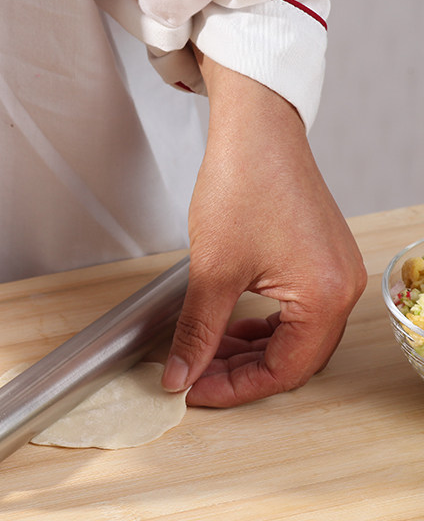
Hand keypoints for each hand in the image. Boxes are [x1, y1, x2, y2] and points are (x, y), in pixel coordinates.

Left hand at [161, 53, 366, 406]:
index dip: (234, 389)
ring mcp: (334, 272)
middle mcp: (341, 288)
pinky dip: (262, 326)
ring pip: (292, 337)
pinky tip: (231, 326)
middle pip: (293, 359)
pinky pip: (295, 311)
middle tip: (196, 375)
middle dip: (241, 372)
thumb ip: (197, 332)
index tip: (195, 392)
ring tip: (207, 352)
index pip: (283, 371)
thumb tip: (180, 375)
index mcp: (324, 297)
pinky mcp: (320, 258)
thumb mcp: (213, 272)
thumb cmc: (245, 184)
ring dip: (250, 351)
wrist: (256, 129)